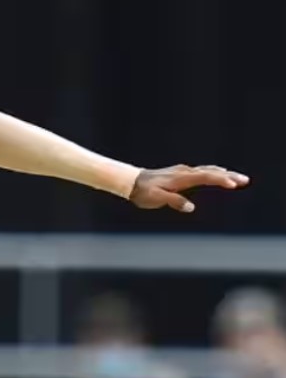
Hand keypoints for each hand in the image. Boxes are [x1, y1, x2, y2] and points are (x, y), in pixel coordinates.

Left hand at [128, 164, 248, 211]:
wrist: (131, 181)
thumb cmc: (143, 192)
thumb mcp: (156, 199)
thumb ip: (173, 201)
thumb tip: (190, 207)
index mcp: (181, 178)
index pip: (204, 177)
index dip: (219, 180)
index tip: (232, 184)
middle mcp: (184, 172)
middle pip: (210, 172)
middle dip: (228, 176)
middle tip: (244, 180)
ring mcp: (183, 171)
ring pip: (208, 170)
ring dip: (224, 174)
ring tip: (238, 179)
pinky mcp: (181, 173)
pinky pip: (202, 171)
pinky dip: (214, 172)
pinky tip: (220, 173)